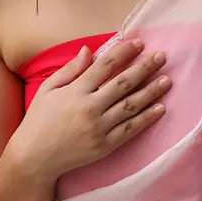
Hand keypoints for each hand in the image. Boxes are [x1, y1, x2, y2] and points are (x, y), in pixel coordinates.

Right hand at [7, 37, 170, 181]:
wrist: (34, 158)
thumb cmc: (38, 121)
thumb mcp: (47, 90)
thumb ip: (70, 70)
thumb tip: (89, 50)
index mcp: (75, 91)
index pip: (105, 66)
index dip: (124, 52)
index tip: (139, 42)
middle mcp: (90, 108)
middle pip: (123, 83)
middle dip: (144, 68)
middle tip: (162, 57)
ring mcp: (99, 128)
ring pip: (131, 106)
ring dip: (151, 92)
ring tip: (167, 80)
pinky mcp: (105, 146)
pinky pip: (130, 130)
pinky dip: (146, 119)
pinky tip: (160, 108)